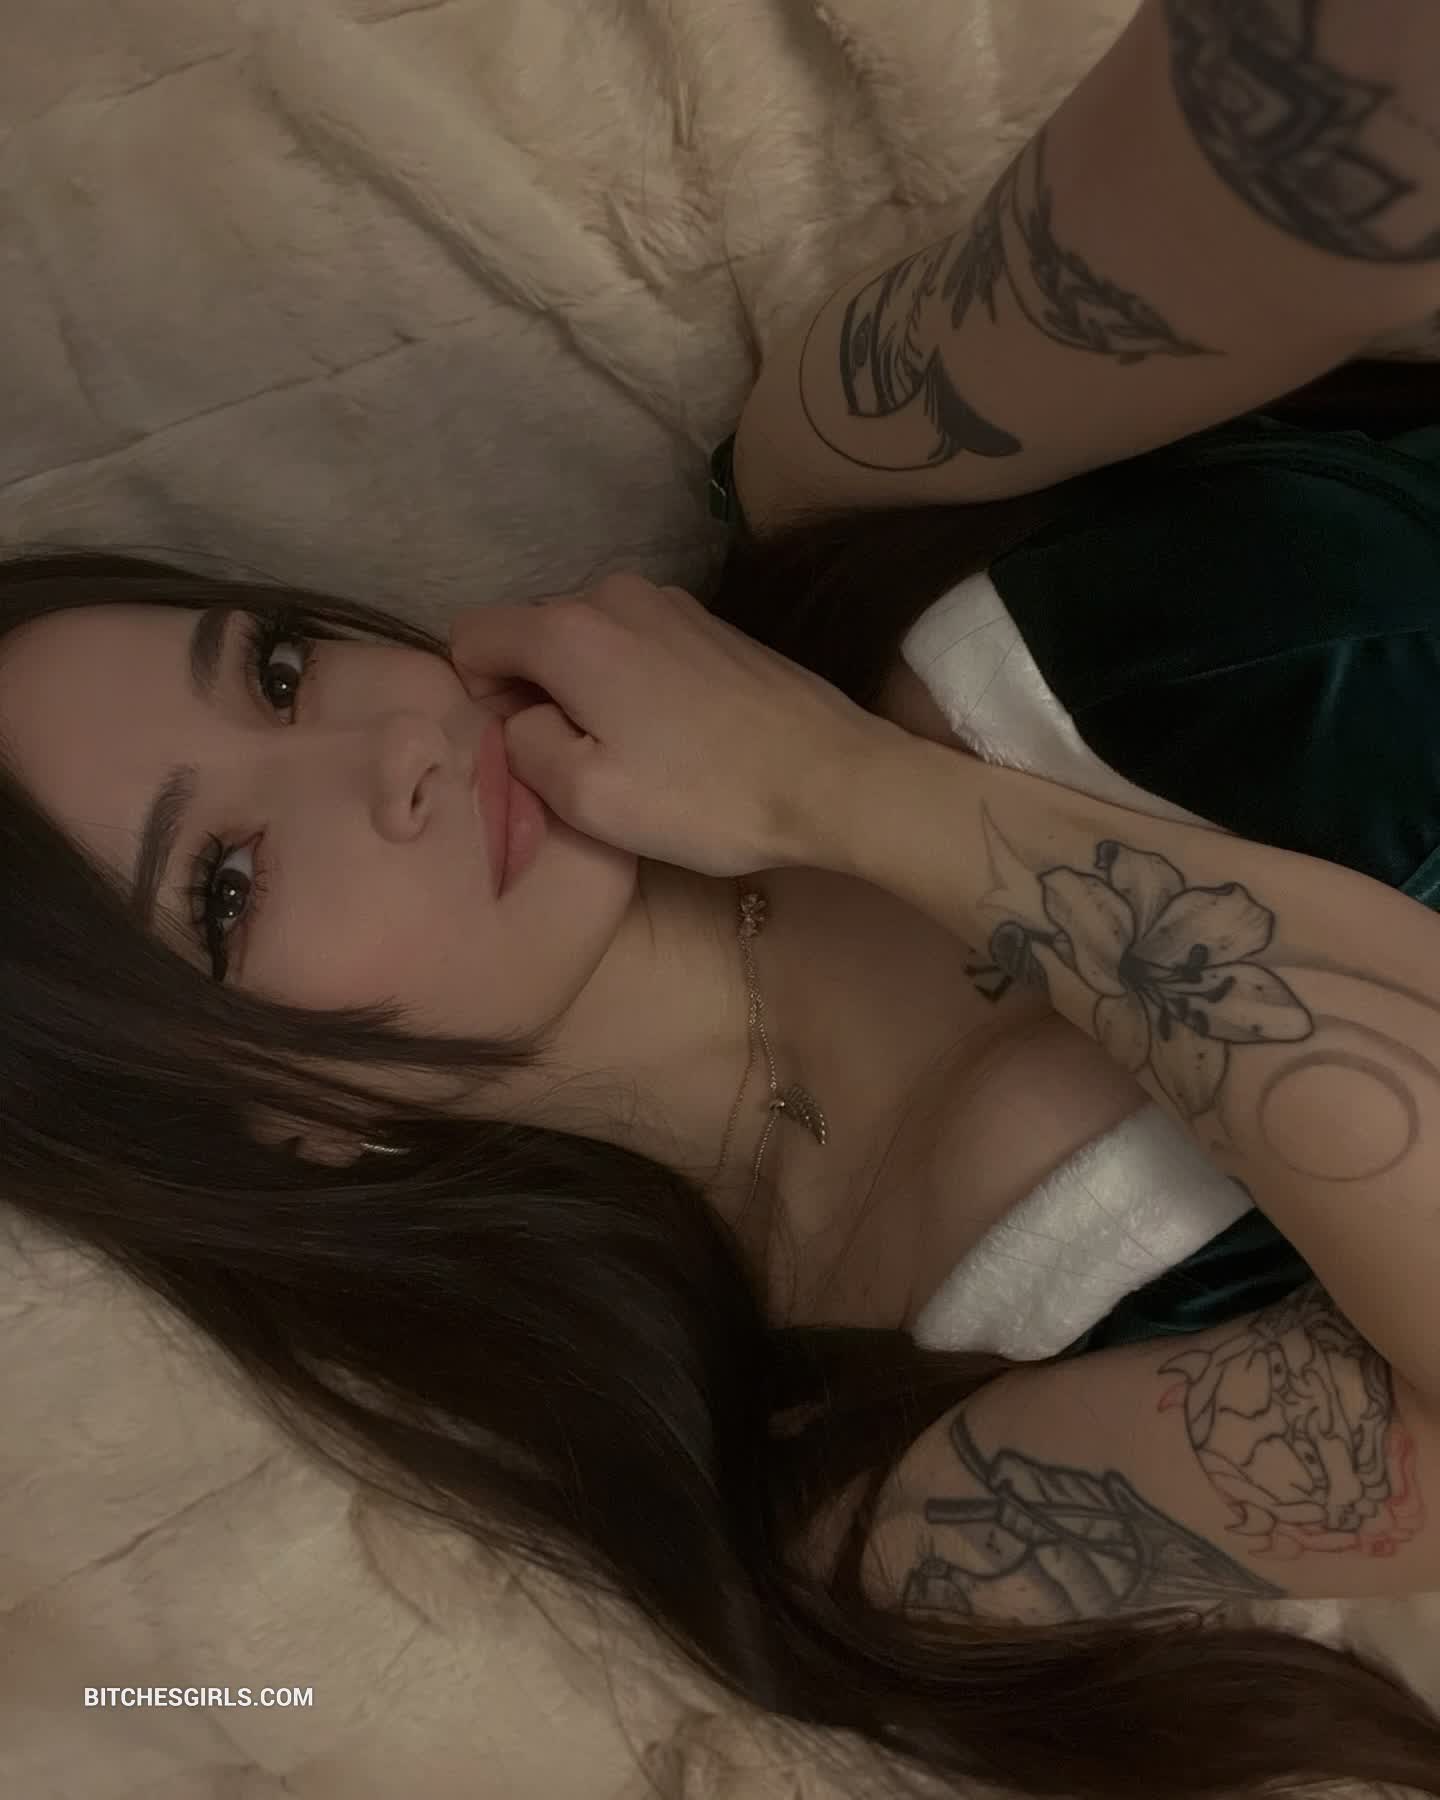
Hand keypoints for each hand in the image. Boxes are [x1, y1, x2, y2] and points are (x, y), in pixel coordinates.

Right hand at [447, 573, 892, 875]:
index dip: (481, 698)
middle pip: (531, 637)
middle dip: (537, 694)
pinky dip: (633, 684)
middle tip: (586, 765)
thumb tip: (520, 718)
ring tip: (636, 754)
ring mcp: (668, 601)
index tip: (528, 747)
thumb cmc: (704, 796)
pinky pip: (635, 645)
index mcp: (569, 630)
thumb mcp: (587, 798)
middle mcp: (613, 594)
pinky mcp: (709, 622)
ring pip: (586, 642)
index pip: (471, 636)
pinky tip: (676, 736)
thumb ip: (522, 746)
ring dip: (588, 691)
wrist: (832, 777)